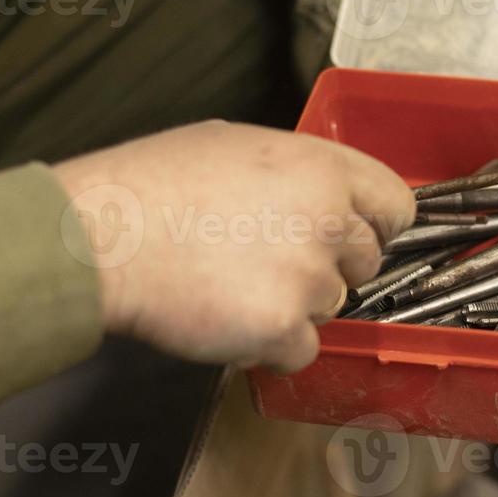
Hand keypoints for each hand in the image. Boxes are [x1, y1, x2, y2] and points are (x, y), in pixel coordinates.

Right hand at [54, 121, 413, 372]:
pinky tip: (228, 319)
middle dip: (327, 268)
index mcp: (321, 167)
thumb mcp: (232, 146)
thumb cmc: (151, 187)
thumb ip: (292, 172)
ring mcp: (310, 277)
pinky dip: (270, 346)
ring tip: (234, 286)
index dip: (376, 225)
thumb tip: (313, 192)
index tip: (357, 237)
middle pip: (365, 261)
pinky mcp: (284, 328)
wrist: (103, 239)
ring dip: (295, 307)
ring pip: (331, 307)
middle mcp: (329, 219)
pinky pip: (301, 351)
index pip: (394, 203)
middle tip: (270, 263)